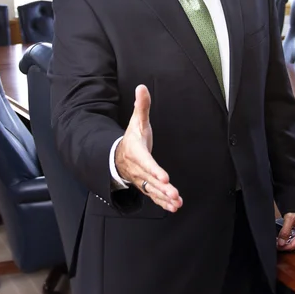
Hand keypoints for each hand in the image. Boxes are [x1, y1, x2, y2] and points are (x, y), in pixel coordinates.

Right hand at [115, 85, 182, 212]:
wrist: (118, 156)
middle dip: (162, 187)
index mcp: (136, 152)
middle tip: (174, 193)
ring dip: (164, 197)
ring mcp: (141, 178)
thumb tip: (141, 87)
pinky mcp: (146, 185)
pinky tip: (175, 206)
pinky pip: (154, 195)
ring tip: (176, 201)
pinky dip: (163, 202)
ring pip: (152, 190)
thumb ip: (141, 106)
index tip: (164, 177)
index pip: (145, 162)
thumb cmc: (132, 138)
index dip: (154, 170)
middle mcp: (137, 168)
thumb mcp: (137, 121)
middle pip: (150, 179)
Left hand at [277, 212, 294, 250]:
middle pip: (293, 244)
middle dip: (283, 245)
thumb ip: (285, 231)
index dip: (285, 247)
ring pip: (291, 241)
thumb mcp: (290, 218)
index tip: (277, 247)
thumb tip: (281, 242)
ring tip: (276, 241)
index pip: (294, 244)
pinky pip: (291, 236)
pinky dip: (285, 238)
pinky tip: (280, 237)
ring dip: (284, 242)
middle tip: (275, 243)